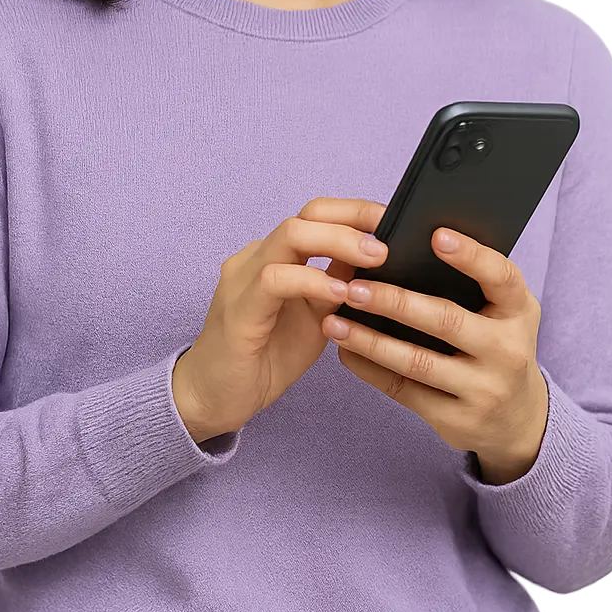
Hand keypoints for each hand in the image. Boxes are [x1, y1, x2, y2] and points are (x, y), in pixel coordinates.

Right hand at [172, 198, 387, 442]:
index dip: (357, 212)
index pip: (317, 215)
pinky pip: (275, 279)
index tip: (394, 221)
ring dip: (339, 242)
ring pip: (290, 235)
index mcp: (276, 256)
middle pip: (307, 215)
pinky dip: (311, 280)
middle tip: (390, 239)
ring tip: (375, 259)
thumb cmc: (266, 357)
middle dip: (354, 218)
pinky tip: (339, 293)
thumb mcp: (317, 317)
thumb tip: (378, 260)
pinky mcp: (238, 308)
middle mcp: (258, 256)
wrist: (216, 398)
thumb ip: (338, 285)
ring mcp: (243, 278)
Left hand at [322, 228, 548, 482]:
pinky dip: (370, 369)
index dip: (471, 255)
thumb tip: (400, 250)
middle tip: (353, 286)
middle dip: (395, 302)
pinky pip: (404, 391)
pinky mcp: (457, 420)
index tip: (436, 234)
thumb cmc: (498, 345)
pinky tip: (345, 351)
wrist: (519, 418)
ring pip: (417, 362)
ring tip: (335, 322)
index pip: (501, 276)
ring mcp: (484, 390)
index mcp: (520, 311)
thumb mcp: (502, 313)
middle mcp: (508, 351)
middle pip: (446, 320)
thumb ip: (470, 285)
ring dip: (370, 341)